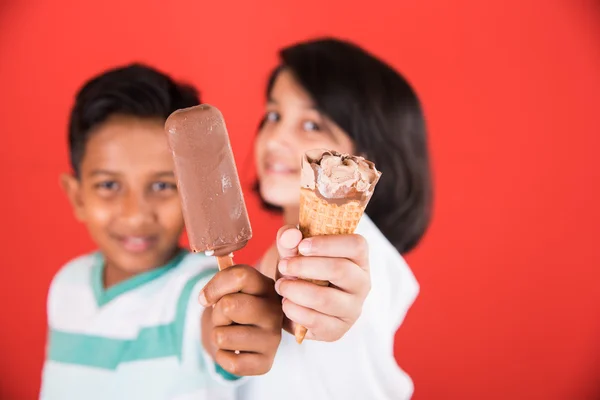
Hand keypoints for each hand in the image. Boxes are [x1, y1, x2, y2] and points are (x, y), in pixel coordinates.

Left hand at [199, 265, 281, 375]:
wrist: (246, 335)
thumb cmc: (236, 306)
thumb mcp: (232, 288)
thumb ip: (222, 282)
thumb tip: (206, 298)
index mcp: (267, 287)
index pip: (240, 276)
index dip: (215, 286)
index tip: (207, 298)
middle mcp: (275, 311)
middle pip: (228, 306)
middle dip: (217, 314)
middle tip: (225, 318)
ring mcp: (273, 338)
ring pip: (222, 336)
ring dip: (218, 336)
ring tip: (231, 333)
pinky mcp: (266, 362)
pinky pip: (229, 362)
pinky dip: (223, 357)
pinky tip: (235, 350)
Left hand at [274, 225, 370, 341]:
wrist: (293, 299)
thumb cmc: (299, 268)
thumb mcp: (292, 249)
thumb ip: (289, 238)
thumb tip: (291, 236)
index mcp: (358, 258)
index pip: (356, 245)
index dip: (328, 244)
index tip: (302, 246)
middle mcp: (361, 283)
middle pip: (340, 270)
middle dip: (305, 267)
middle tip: (283, 265)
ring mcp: (352, 309)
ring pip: (326, 298)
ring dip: (296, 290)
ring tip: (281, 285)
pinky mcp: (337, 330)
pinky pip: (316, 321)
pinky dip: (294, 311)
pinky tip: (285, 303)